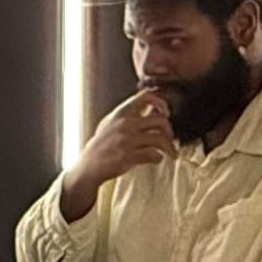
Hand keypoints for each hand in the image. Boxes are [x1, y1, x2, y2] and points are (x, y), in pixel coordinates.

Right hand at [60, 89, 172, 218]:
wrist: (89, 165)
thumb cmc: (102, 144)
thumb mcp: (111, 123)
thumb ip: (129, 114)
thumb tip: (154, 108)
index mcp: (121, 113)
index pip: (147, 96)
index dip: (161, 102)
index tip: (165, 113)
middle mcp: (126, 124)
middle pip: (161, 120)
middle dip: (170, 131)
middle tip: (170, 139)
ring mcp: (128, 140)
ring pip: (160, 139)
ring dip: (170, 148)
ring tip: (172, 153)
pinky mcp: (129, 157)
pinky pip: (154, 155)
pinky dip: (159, 158)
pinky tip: (157, 159)